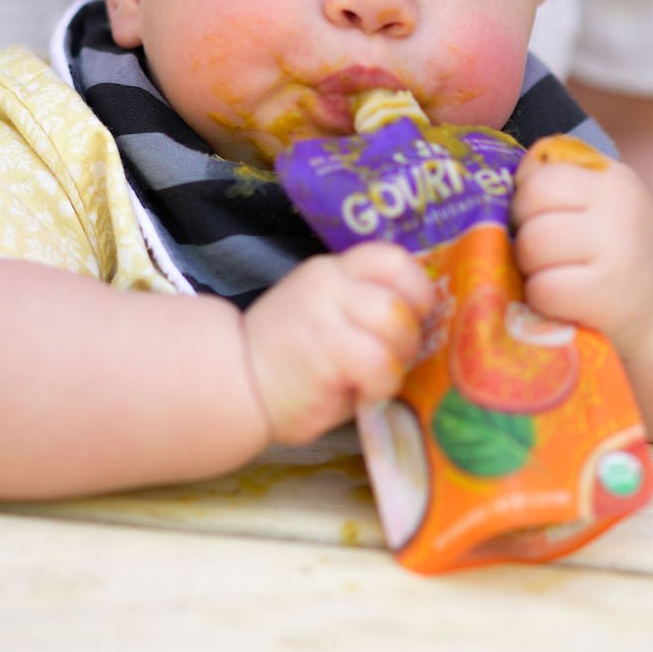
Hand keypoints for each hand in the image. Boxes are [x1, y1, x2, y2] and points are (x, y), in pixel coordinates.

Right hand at [241, 243, 434, 445]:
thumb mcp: (323, 314)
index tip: (415, 317)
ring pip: (396, 326)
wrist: (233, 383)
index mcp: (331, 271)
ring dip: (398, 361)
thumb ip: (362, 306)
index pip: (391, 258)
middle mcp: (328, 283)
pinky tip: (364, 393)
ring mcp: (325, 314)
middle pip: (401, 298)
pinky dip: (383, 385)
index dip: (417, 289)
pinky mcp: (326, 352)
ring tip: (376, 378)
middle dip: (411, 336)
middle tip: (393, 360)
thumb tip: (419, 321)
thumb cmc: (286, 359)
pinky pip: (381, 363)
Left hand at [511, 147, 652, 358]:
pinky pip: (542, 288)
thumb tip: (497, 181)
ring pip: (532, 245)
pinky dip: (538, 296)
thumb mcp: (599, 204)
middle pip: (530, 206)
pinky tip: (557, 297)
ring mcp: (615, 254)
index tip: (535, 217)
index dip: (525, 198)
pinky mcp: (605, 297)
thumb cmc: (614, 249)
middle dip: (522, 230)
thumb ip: (556, 182)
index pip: (542, 175)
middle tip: (537, 249)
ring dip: (527, 264)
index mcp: (612, 180)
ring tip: (546, 271)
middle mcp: (618, 211)